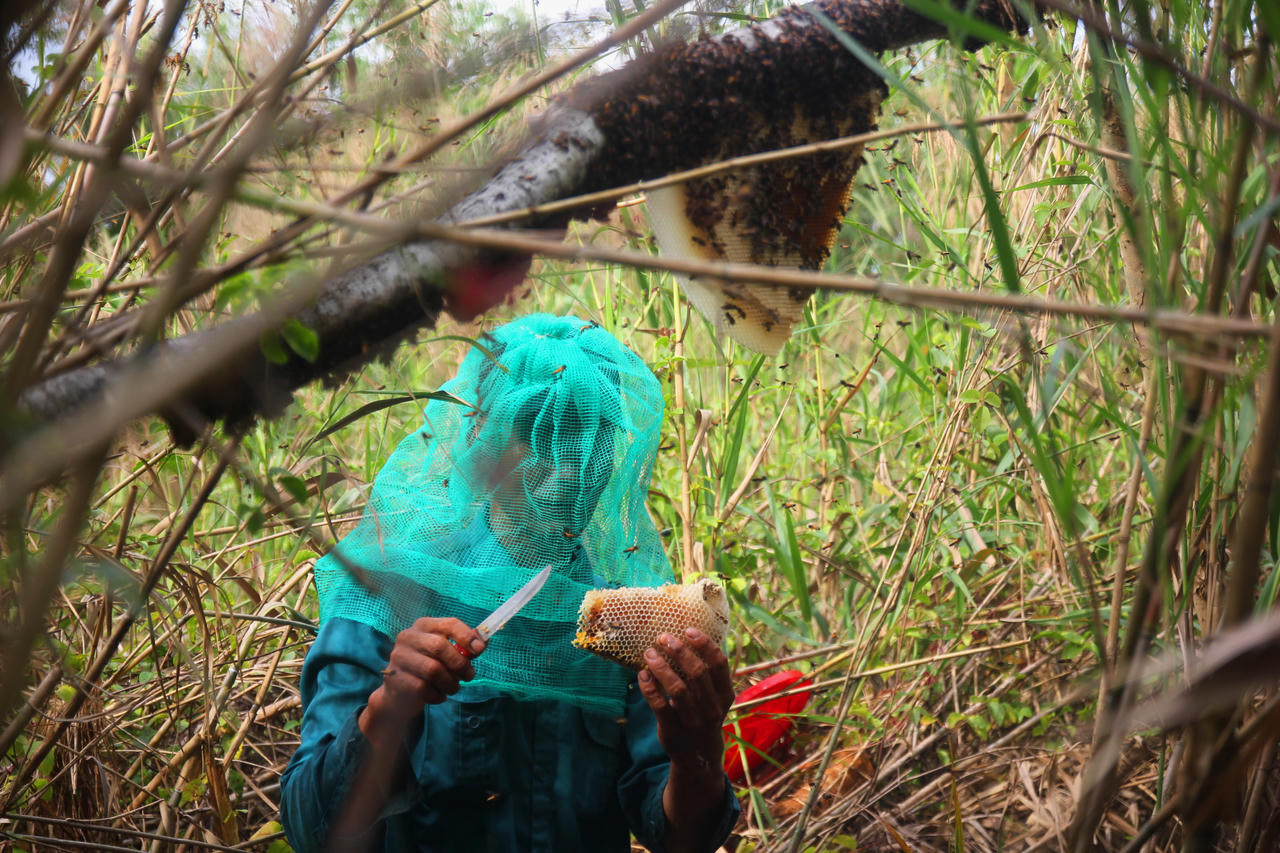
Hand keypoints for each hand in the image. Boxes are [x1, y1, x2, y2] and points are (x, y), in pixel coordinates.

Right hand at [359, 617, 485, 747]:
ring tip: (454, 688)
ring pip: (432, 670)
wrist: (401, 692)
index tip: (479, 649)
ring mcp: (399, 657)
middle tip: (469, 675)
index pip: (449, 624)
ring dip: (450, 683)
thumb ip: (465, 646)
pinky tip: (440, 695)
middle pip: (439, 646)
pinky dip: (437, 695)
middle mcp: (408, 637)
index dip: (467, 636)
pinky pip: (422, 688)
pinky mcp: (395, 678)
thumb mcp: (447, 653)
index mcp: (424, 625)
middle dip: (460, 664)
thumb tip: (484, 641)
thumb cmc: (429, 666)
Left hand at [638, 628, 734, 769]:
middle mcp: (712, 708)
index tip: (688, 630)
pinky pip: (659, 705)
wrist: (698, 756)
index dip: (705, 644)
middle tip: (663, 637)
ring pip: (677, 688)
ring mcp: (693, 721)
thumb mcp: (714, 698)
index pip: (719, 664)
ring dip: (661, 667)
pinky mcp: (673, 731)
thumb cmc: (703, 715)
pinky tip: (642, 675)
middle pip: (697, 673)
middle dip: (679, 651)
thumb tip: (686, 638)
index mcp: (725, 695)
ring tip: (649, 653)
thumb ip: (706, 675)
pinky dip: (649, 688)